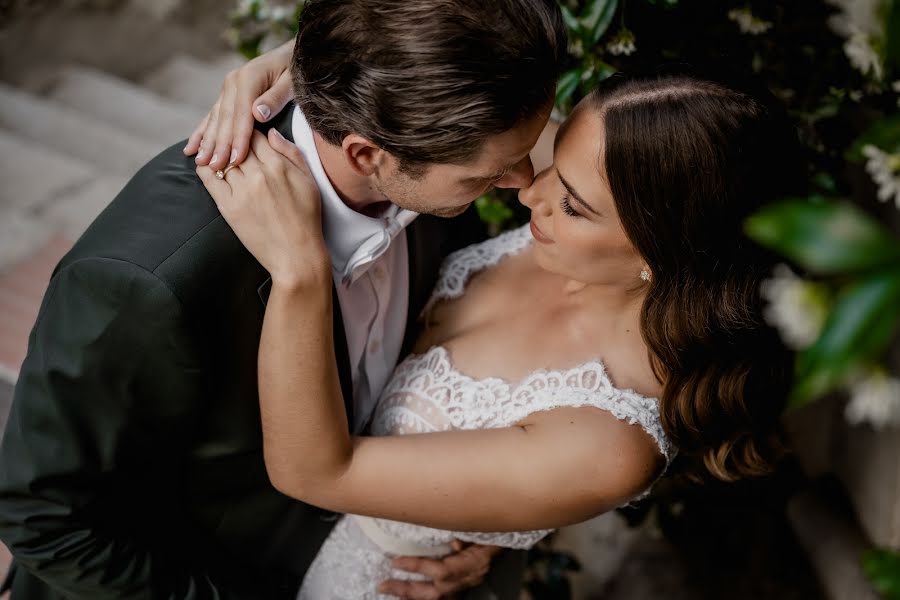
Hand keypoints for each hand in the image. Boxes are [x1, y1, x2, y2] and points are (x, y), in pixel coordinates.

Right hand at [185, 40, 294, 170]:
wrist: (291, 54)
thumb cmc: (295, 71)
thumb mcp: (291, 82)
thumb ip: (275, 98)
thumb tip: (257, 113)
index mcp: (248, 78)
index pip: (241, 114)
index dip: (238, 138)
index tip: (236, 159)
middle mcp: (233, 83)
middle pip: (225, 119)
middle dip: (219, 145)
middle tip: (215, 167)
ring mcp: (228, 89)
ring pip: (215, 119)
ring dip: (207, 142)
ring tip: (201, 162)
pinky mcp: (227, 95)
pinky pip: (213, 117)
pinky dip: (202, 133)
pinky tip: (191, 147)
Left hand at [197, 128, 329, 287]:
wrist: (296, 255)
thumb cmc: (307, 219)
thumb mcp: (308, 181)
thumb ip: (291, 153)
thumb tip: (270, 132)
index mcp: (279, 166)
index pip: (255, 135)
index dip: (248, 131)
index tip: (245, 132)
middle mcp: (258, 175)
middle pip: (236, 144)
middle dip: (232, 140)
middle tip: (227, 138)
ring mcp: (241, 191)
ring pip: (222, 159)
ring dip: (218, 153)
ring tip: (216, 150)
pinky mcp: (228, 207)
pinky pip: (209, 179)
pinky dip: (205, 168)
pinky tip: (205, 164)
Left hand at [379, 541, 500, 599]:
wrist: (505, 539)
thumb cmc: (489, 530)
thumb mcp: (480, 528)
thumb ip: (466, 534)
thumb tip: (454, 542)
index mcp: (473, 564)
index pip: (441, 571)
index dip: (417, 567)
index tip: (395, 561)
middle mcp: (469, 579)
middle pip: (434, 593)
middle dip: (406, 590)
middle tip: (383, 585)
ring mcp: (466, 587)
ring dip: (410, 597)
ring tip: (389, 590)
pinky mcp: (464, 589)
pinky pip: (442, 598)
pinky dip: (422, 598)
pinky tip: (407, 595)